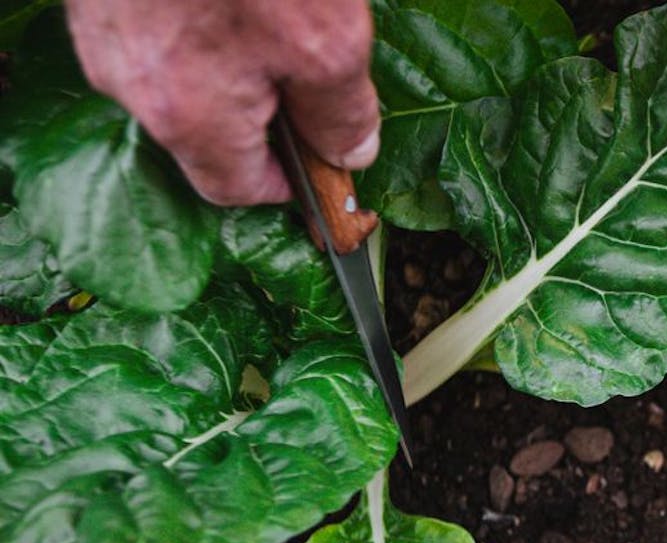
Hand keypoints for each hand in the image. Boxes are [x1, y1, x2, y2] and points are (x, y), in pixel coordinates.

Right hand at [64, 0, 378, 205]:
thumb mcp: (327, 41)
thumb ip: (341, 110)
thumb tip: (349, 154)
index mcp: (188, 116)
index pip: (233, 188)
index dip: (287, 183)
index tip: (324, 164)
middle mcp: (131, 82)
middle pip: (205, 130)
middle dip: (264, 114)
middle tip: (315, 72)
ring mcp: (105, 29)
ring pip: (181, 73)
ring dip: (236, 61)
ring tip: (282, 17)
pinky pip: (160, 28)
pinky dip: (205, 20)